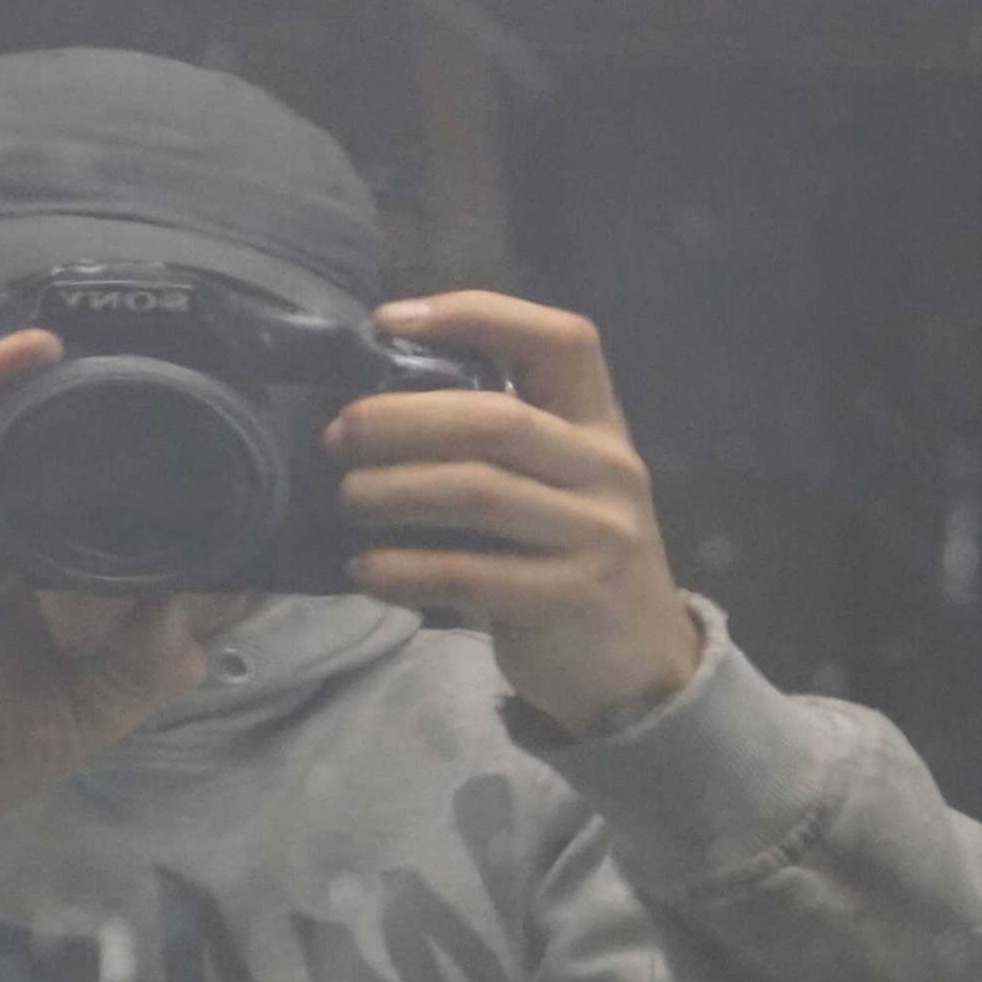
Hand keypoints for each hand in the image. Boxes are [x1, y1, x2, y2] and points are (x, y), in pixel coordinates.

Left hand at [325, 292, 699, 738]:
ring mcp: (594, 537)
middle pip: (494, 419)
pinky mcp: (566, 600)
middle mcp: (607, 472)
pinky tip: (365, 571)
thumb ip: (502, 444)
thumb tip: (377, 403)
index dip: (476, 315)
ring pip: (474, 492)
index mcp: (602, 427)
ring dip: (391, 491)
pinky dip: (403, 569)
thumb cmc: (576, 559)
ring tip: (346, 499)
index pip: (559, 341)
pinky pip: (466, 573)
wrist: (643, 666)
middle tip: (339, 435)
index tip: (392, 321)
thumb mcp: (565, 487)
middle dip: (400, 419)